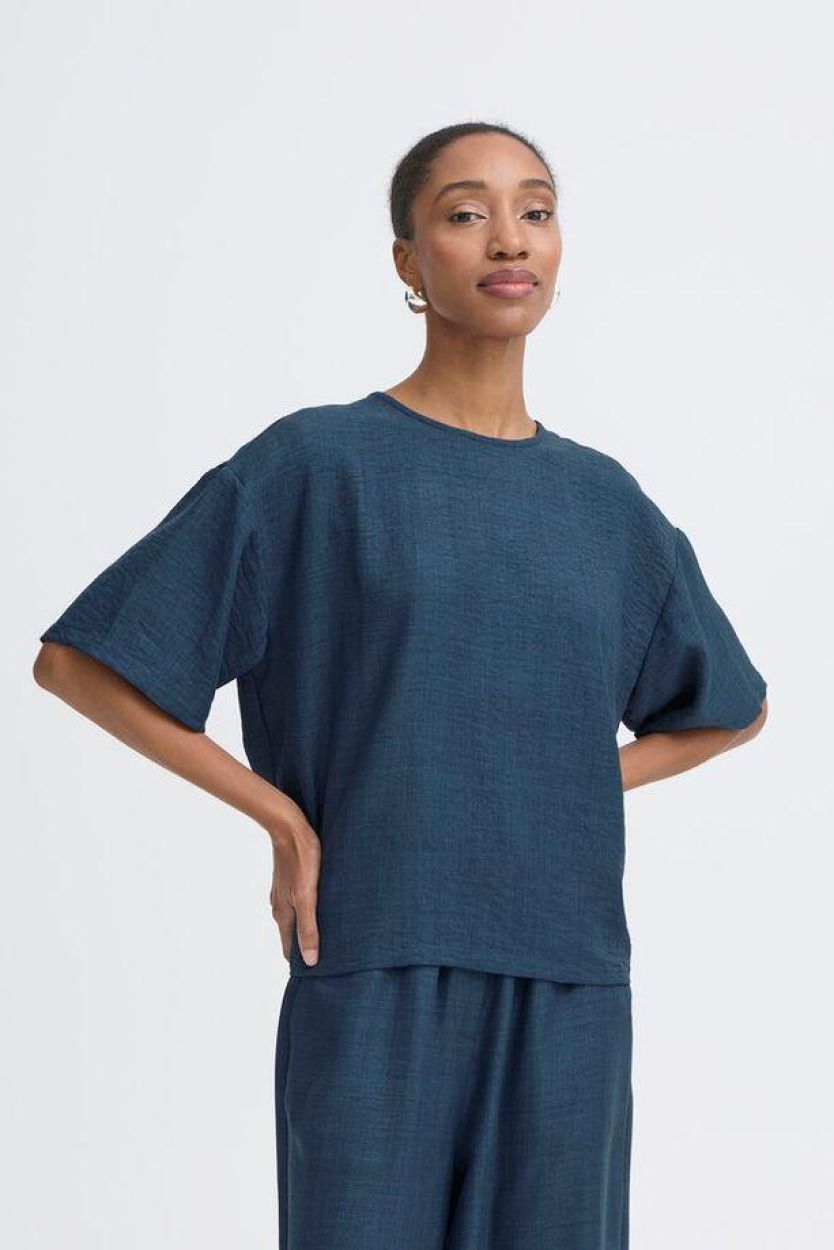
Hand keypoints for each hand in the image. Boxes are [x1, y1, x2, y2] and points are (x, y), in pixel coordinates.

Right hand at [267, 803, 321, 965]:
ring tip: (328, 934)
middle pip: (292, 934)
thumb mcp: (308, 896)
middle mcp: (279, 906)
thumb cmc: (302, 859)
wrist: (289, 826)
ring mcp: (283, 892)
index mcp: (283, 914)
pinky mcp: (289, 879)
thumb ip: (309, 927)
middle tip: (328, 956)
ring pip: (295, 918)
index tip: (317, 973)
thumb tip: (310, 961)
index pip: (289, 949)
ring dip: (307, 928)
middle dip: (305, 946)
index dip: (301, 962)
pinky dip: (308, 911)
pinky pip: (298, 903)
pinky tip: (321, 907)